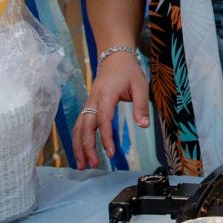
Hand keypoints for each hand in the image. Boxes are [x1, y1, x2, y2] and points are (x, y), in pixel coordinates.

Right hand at [73, 49, 149, 168]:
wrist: (114, 57)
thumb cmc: (128, 71)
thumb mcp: (140, 85)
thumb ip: (141, 105)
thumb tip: (143, 125)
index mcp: (106, 95)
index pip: (103, 120)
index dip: (105, 137)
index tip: (110, 152)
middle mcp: (93, 100)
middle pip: (85, 126)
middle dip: (86, 147)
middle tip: (92, 165)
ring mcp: (88, 103)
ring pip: (78, 127)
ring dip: (78, 146)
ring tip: (81, 164)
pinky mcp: (88, 106)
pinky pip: (80, 124)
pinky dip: (78, 139)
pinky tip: (81, 152)